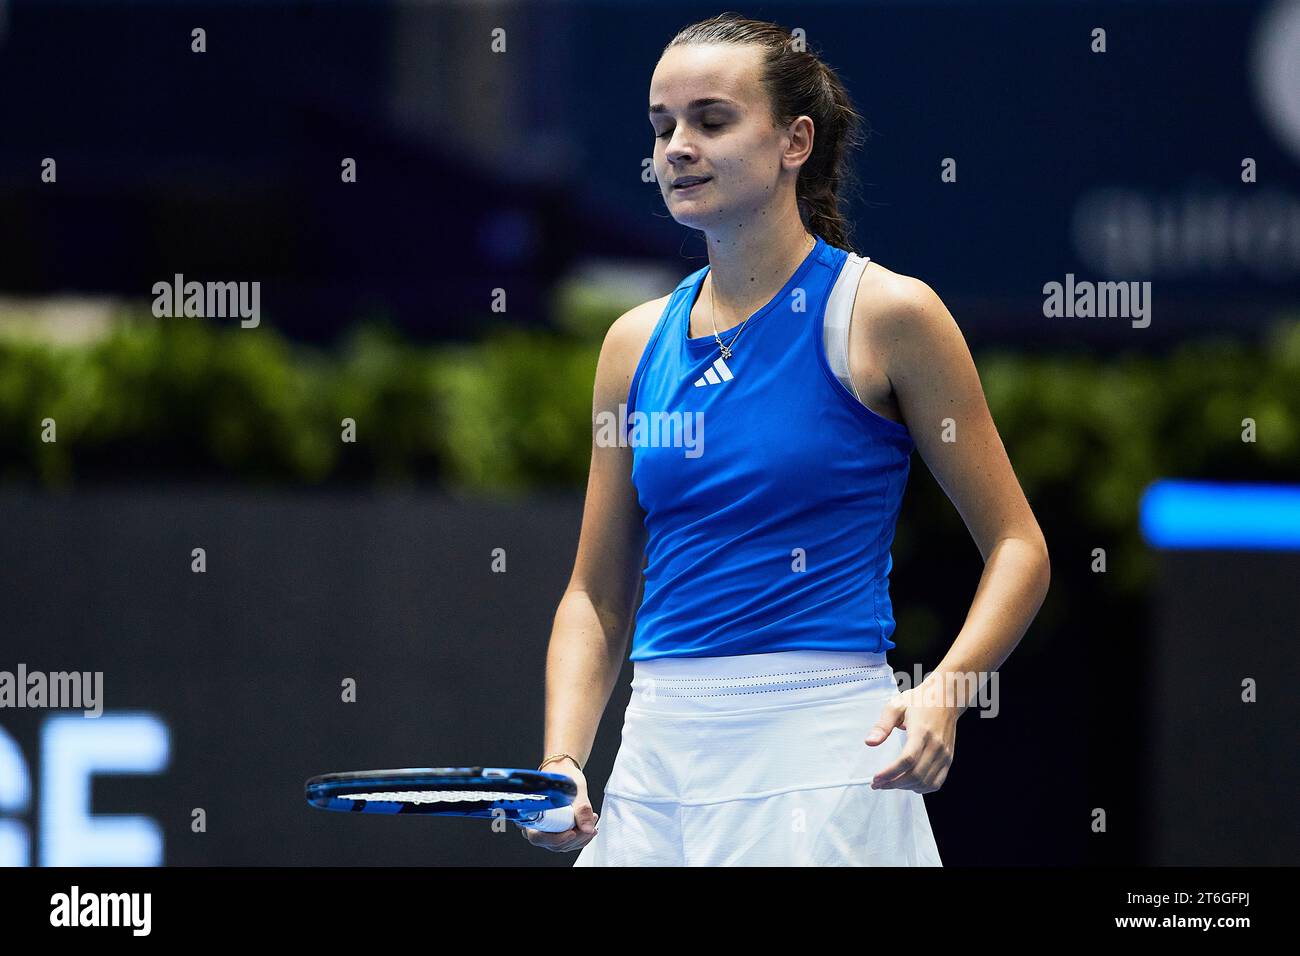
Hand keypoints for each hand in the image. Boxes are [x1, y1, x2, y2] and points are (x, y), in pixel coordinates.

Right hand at [519, 761, 598, 851]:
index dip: (555, 839)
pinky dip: (580, 838)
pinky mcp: (554, 832)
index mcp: (530, 812)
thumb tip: (587, 828)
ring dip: (579, 839)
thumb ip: (581, 808)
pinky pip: (565, 842)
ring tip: (592, 822)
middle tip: (589, 826)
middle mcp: (534, 825)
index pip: (537, 836)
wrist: (563, 771)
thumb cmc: (563, 776)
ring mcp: (544, 830)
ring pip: (560, 845)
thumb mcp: (575, 789)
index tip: (572, 832)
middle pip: (551, 844)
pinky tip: (590, 828)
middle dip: (573, 838)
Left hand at [864, 678, 957, 793]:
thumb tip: (869, 742)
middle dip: (894, 784)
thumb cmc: (920, 701)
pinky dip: (922, 788)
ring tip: (890, 784)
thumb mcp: (896, 706)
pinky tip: (908, 784)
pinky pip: (937, 782)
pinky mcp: (948, 759)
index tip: (876, 778)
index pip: (907, 760)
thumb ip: (882, 725)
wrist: (947, 698)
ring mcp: (944, 754)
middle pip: (916, 775)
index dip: (890, 773)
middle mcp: (936, 745)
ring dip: (906, 788)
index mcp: (922, 732)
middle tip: (878, 784)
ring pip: (926, 782)